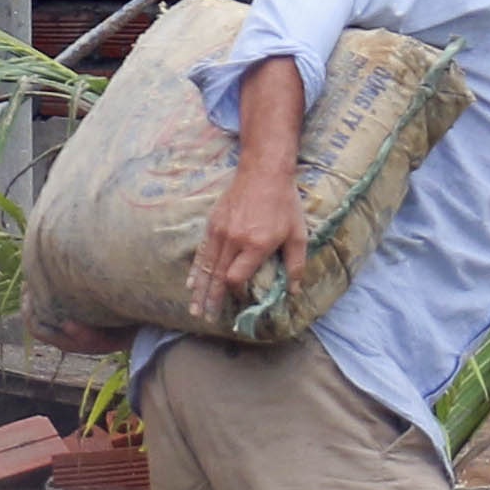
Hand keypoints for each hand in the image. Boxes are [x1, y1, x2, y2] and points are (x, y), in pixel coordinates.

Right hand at [191, 168, 306, 324]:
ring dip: (200, 289)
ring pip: (207, 266)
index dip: (235, 292)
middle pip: (218, 276)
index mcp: (256, 244)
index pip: (237, 277)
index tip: (239, 299)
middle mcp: (235, 240)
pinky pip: (202, 251)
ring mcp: (221, 231)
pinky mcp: (213, 223)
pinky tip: (191, 283)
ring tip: (195, 308)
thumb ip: (295, 264)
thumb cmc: (285, 204)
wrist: (264, 172)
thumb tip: (294, 292)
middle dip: (211, 299)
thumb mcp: (298, 234)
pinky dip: (196, 269)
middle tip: (205, 318)